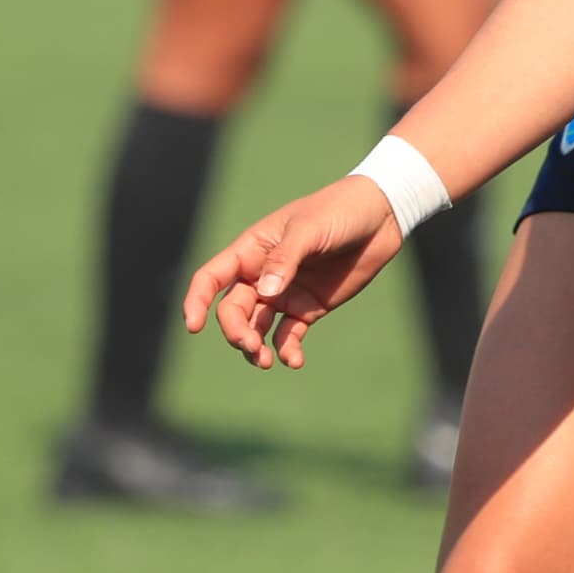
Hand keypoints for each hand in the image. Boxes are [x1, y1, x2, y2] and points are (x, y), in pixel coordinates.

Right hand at [183, 173, 408, 370]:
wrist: (380, 216)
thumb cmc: (338, 211)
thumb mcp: (310, 229)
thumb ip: (285, 259)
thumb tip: (264, 293)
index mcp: (252, 249)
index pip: (212, 277)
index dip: (197, 301)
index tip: (193, 326)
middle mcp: (261, 274)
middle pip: (232, 310)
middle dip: (235, 332)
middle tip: (251, 346)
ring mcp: (283, 293)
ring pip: (255, 328)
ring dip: (255, 348)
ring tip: (267, 361)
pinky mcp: (307, 308)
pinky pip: (287, 335)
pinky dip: (286, 350)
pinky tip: (294, 360)